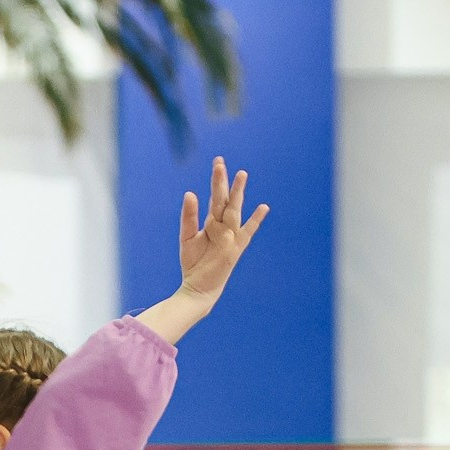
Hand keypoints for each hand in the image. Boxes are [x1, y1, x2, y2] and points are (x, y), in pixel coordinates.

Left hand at [173, 157, 265, 307]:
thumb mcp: (187, 236)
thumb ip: (189, 216)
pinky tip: (262, 208)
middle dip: (223, 181)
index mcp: (212, 222)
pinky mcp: (234, 248)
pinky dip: (254, 221)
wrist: (197, 287)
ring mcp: (230, 236)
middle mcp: (222, 226)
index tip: (218, 162)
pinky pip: (246, 232)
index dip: (216, 181)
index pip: (215, 197)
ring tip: (241, 174)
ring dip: (237, 193)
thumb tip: (189, 193)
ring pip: (233, 210)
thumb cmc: (193, 263)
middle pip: (223, 199)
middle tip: (220, 162)